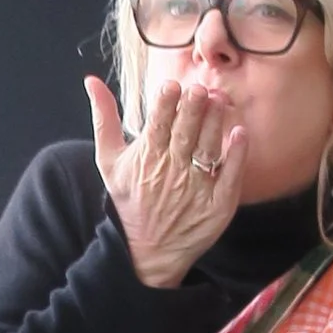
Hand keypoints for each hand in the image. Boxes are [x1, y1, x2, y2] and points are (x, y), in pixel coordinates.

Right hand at [89, 73, 245, 288]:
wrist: (147, 252)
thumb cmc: (129, 201)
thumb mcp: (109, 160)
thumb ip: (103, 118)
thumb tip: (91, 80)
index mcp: (147, 155)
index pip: (158, 123)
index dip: (167, 102)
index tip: (173, 86)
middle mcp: (173, 170)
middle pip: (186, 132)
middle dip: (194, 108)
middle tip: (202, 89)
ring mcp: (197, 188)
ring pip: (208, 148)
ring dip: (215, 123)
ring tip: (220, 101)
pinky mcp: (217, 206)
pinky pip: (230, 177)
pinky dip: (236, 156)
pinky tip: (240, 134)